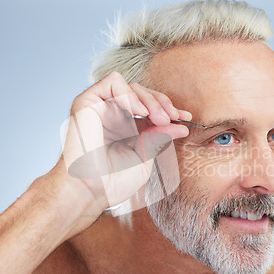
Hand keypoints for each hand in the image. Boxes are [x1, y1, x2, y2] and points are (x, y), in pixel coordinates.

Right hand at [48, 71, 190, 237]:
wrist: (89, 191)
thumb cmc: (112, 182)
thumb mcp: (144, 157)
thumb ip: (160, 138)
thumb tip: (182, 126)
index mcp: (125, 127)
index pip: (150, 108)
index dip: (169, 109)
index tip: (186, 118)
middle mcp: (112, 115)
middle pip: (142, 93)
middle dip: (161, 103)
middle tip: (172, 118)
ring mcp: (99, 107)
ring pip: (130, 85)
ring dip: (149, 98)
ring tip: (159, 118)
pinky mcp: (86, 102)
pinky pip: (112, 81)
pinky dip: (129, 92)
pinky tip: (139, 111)